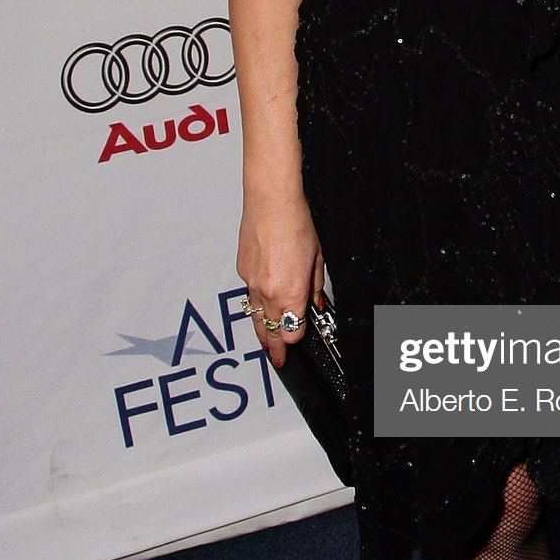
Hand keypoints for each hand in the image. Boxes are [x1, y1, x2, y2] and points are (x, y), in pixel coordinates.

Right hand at [237, 193, 323, 368]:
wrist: (271, 201)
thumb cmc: (295, 223)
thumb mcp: (317, 259)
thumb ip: (316, 288)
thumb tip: (316, 304)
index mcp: (290, 292)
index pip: (292, 332)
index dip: (297, 338)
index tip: (299, 340)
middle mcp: (268, 291)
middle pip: (269, 331)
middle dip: (274, 346)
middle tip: (277, 358)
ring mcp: (251, 282)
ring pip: (256, 316)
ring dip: (262, 330)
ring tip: (267, 341)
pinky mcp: (242, 271)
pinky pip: (250, 295)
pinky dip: (257, 302)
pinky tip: (264, 302)